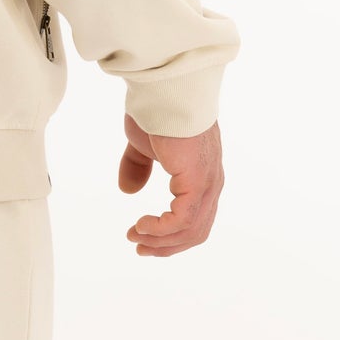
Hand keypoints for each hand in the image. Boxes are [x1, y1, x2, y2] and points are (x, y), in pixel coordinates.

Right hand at [118, 113, 224, 254]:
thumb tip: (128, 190)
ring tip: (136, 237)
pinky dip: (161, 229)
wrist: (165, 92)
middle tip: (140, 248)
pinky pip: (182, 220)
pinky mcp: (197, 182)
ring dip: (160, 240)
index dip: (170, 234)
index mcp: (202, 175)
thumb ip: (137, 167)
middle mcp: (210, 182)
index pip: (195, 217)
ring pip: (190, 230)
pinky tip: (141, 225)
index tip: (142, 237)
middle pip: (196, 231)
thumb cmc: (157, 111)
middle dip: (166, 245)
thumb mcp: (142, 145)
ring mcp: (206, 183)